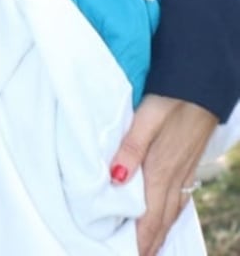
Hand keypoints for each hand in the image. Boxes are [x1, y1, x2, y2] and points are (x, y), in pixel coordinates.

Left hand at [109, 94, 217, 255]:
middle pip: (162, 218)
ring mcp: (186, 168)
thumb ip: (131, 147)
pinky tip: (169, 213)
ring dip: (161, 230)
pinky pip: (181, 196)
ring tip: (150, 246)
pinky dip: (172, 213)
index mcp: (162, 167)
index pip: (150, 216)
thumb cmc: (173, 94)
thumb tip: (116, 181)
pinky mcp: (190, 158)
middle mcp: (176, 174)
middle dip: (150, 242)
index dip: (140, 240)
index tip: (130, 255)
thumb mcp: (147, 116)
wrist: (203, 80)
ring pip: (173, 209)